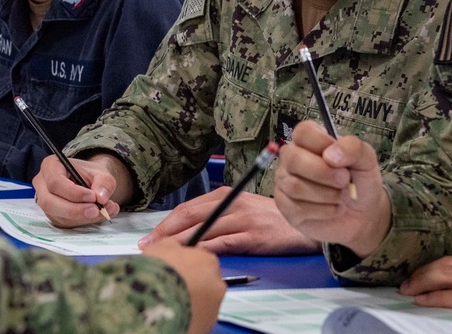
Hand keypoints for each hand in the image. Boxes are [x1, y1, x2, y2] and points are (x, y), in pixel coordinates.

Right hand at [32, 153, 130, 226]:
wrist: (90, 182)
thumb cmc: (91, 174)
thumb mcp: (101, 173)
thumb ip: (104, 183)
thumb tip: (101, 198)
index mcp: (50, 166)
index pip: (55, 182)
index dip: (73, 192)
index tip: (92, 196)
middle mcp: (42, 185)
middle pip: (49, 202)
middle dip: (74, 210)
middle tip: (96, 210)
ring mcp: (45, 202)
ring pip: (57, 215)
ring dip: (82, 217)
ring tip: (104, 211)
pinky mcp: (53, 216)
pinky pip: (64, 223)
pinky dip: (83, 221)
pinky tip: (99, 215)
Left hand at [138, 189, 319, 254]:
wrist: (303, 224)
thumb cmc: (270, 219)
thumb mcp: (242, 208)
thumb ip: (217, 214)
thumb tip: (188, 230)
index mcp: (226, 194)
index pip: (188, 207)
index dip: (167, 223)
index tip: (151, 236)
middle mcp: (232, 203)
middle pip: (191, 216)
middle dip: (166, 232)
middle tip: (148, 246)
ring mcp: (243, 219)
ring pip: (203, 230)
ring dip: (180, 244)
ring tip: (165, 255)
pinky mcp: (254, 236)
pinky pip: (224, 243)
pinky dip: (206, 250)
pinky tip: (192, 258)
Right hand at [141, 237, 224, 333]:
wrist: (156, 300)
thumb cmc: (159, 271)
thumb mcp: (161, 246)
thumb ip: (171, 245)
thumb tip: (171, 247)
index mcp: (208, 261)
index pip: (200, 261)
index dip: (184, 265)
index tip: (172, 269)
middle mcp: (217, 284)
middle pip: (203, 282)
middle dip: (189, 283)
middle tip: (169, 286)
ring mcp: (214, 308)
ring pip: (201, 302)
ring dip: (188, 301)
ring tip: (168, 302)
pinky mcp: (206, 326)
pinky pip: (196, 318)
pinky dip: (187, 316)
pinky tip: (172, 314)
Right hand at [274, 120, 390, 256]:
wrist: (363, 214)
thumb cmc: (360, 182)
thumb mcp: (366, 160)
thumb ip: (353, 148)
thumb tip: (329, 154)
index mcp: (309, 141)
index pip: (302, 132)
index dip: (321, 144)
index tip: (339, 158)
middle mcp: (292, 158)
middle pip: (293, 159)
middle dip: (323, 173)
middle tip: (344, 180)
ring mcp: (286, 182)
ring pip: (294, 186)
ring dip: (326, 194)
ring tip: (341, 196)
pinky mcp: (285, 207)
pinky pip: (296, 208)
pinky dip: (323, 211)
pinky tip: (333, 208)